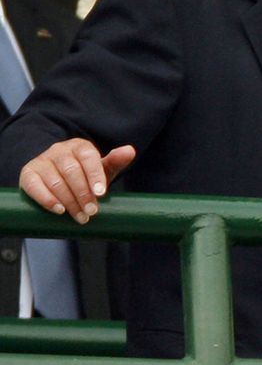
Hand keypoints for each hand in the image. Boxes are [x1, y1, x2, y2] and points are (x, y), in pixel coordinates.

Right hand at [18, 139, 135, 223]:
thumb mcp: (101, 169)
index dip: (95, 175)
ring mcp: (42, 161)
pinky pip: (34, 186)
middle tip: (92, 212)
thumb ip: (115, 161)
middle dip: (83, 194)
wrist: (56, 176)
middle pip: (72, 171)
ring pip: (56, 181)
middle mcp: (59, 150)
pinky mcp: (28, 173)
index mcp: (80, 147)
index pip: (88, 158)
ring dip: (69, 202)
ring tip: (81, 217)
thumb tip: (130, 151)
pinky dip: (46, 199)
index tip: (101, 193)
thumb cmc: (85, 174)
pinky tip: (59, 210)